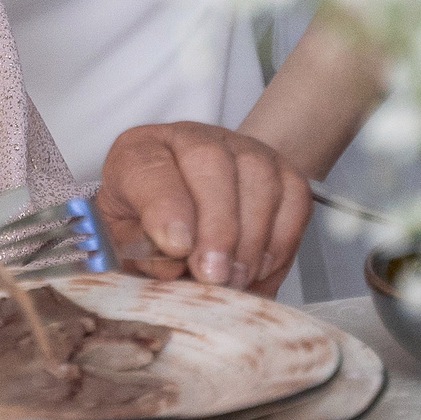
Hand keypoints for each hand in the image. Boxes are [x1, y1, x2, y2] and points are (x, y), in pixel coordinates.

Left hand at [95, 122, 311, 297]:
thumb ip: (139, 251)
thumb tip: (172, 265)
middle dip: (217, 226)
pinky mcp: (281, 168)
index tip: (177, 248)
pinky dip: (280, 241)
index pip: (150, 167)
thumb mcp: (127, 240)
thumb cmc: (149, 225)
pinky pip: (294, 198)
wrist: (189, 206)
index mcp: (140, 151)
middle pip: (211, 163)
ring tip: (234, 280)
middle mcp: (191, 138)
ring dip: (250, 239)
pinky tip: (258, 269)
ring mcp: (241, 148)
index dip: (165, 208)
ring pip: (258, 179)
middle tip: (214, 274)